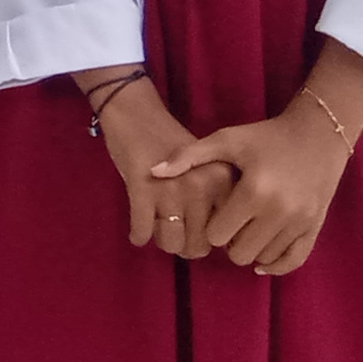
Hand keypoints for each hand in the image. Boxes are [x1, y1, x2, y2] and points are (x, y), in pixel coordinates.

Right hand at [84, 67, 231, 260]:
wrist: (137, 114)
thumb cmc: (170, 143)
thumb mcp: (205, 167)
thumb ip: (217, 198)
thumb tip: (215, 243)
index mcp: (222, 181)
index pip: (226, 230)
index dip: (211, 239)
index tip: (199, 232)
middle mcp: (202, 186)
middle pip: (199, 244)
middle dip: (185, 247)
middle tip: (175, 237)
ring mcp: (172, 189)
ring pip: (171, 241)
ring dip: (162, 243)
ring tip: (157, 233)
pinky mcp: (142, 188)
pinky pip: (143, 229)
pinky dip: (139, 236)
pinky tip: (138, 233)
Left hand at [154, 40, 362, 274]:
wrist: (318, 134)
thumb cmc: (265, 137)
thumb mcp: (226, 140)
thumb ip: (188, 157)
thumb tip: (153, 173)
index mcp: (254, 192)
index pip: (217, 235)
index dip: (210, 226)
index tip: (214, 212)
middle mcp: (280, 212)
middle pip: (239, 254)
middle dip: (228, 243)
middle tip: (229, 224)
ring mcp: (301, 222)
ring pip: (263, 259)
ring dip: (251, 249)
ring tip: (247, 230)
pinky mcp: (316, 227)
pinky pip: (293, 261)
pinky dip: (276, 264)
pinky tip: (263, 257)